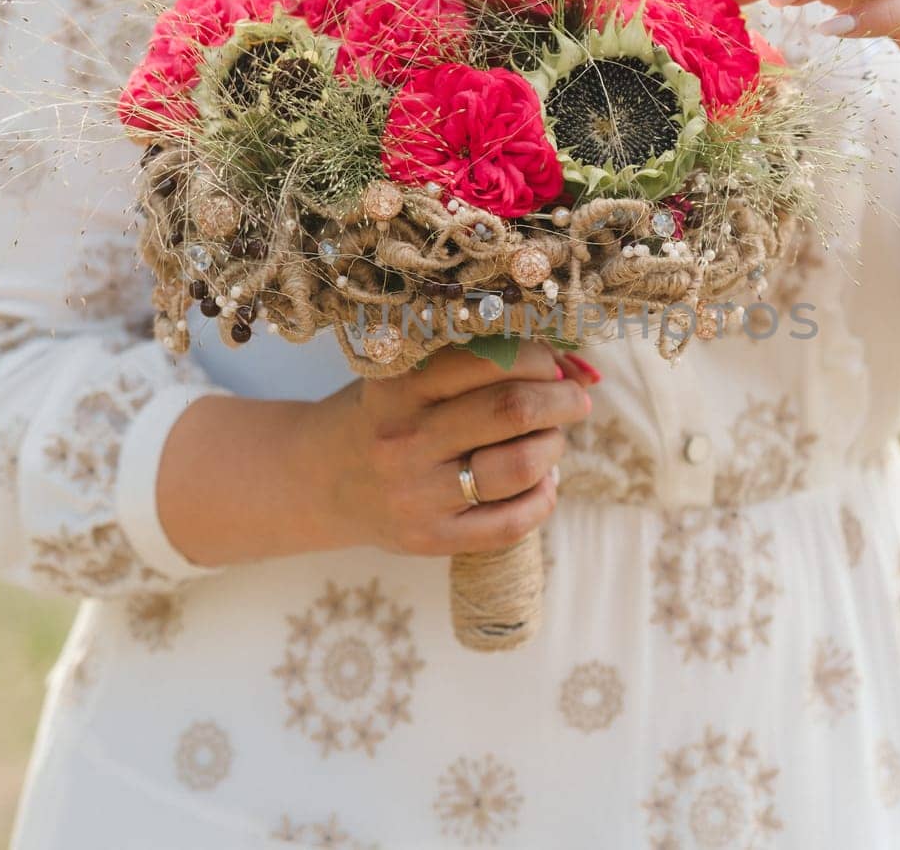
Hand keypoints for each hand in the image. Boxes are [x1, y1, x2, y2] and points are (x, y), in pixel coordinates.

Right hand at [308, 341, 592, 556]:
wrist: (319, 481)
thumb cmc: (385, 415)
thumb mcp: (411, 375)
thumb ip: (483, 364)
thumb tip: (580, 368)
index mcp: (399, 385)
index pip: (492, 360)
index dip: (540, 359)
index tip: (552, 364)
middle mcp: (405, 439)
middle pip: (512, 411)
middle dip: (562, 400)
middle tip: (574, 400)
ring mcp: (417, 495)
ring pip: (520, 466)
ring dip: (554, 447)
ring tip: (550, 439)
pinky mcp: (430, 539)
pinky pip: (512, 522)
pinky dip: (544, 497)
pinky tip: (541, 481)